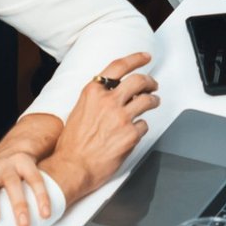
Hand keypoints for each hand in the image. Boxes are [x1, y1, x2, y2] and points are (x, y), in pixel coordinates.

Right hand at [38, 53, 159, 202]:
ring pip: (147, 100)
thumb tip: (115, 93)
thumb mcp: (79, 110)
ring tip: (154, 102)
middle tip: (153, 84)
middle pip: (139, 80)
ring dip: (153, 100)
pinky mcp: (130, 134)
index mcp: (93, 92)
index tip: (145, 57)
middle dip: (150, 81)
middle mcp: (108, 101)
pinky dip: (141, 127)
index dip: (136, 59)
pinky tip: (136, 131)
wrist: (72, 167)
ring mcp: (121, 117)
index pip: (119, 66)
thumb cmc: (71, 144)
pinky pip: (144, 125)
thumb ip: (97, 98)